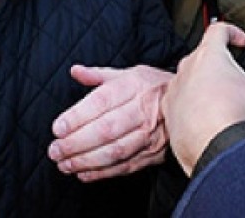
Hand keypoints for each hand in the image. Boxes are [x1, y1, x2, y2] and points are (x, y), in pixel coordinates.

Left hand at [48, 64, 171, 181]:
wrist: (189, 103)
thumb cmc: (151, 87)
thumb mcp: (126, 73)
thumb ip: (97, 75)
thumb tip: (75, 71)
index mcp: (133, 86)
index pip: (101, 102)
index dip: (77, 116)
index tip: (57, 128)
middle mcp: (142, 110)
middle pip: (106, 130)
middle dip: (77, 143)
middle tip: (55, 150)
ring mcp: (150, 135)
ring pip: (115, 151)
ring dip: (86, 161)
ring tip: (64, 164)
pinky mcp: (154, 154)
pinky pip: (126, 166)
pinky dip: (103, 173)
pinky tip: (83, 173)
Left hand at [161, 22, 244, 175]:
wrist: (210, 146)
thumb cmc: (232, 112)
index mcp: (209, 56)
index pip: (218, 30)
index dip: (232, 32)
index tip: (242, 41)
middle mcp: (187, 69)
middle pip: (202, 57)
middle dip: (219, 65)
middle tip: (235, 78)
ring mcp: (175, 91)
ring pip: (187, 82)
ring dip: (202, 88)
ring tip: (222, 102)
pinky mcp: (169, 114)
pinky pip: (178, 106)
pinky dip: (191, 111)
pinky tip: (206, 122)